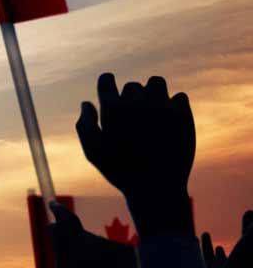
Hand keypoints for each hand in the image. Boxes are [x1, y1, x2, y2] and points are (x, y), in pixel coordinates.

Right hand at [76, 73, 194, 232]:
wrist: (157, 188)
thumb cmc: (121, 172)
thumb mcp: (93, 152)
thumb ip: (85, 125)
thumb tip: (87, 102)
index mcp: (112, 108)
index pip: (106, 79)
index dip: (107, 84)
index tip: (111, 92)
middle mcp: (136, 102)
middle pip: (132, 86)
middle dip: (132, 98)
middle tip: (135, 118)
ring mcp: (161, 106)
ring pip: (156, 82)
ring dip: (153, 93)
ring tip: (154, 111)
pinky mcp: (182, 114)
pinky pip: (179, 96)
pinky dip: (174, 105)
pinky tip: (170, 121)